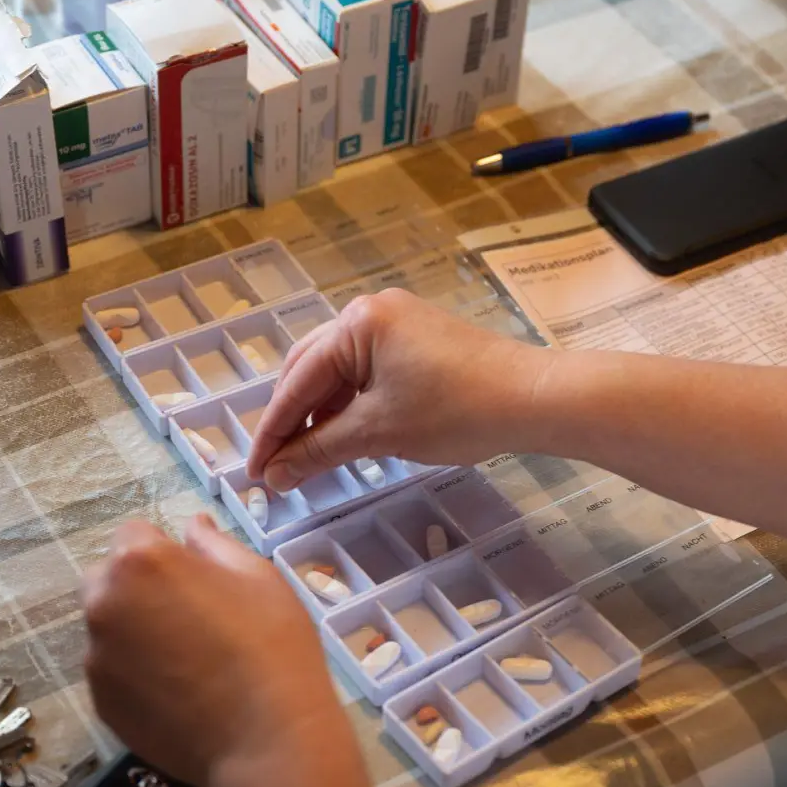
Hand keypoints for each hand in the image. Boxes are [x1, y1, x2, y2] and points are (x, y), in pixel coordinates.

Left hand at [81, 515, 368, 786]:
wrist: (265, 735)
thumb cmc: (271, 645)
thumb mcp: (258, 577)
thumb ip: (215, 545)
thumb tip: (193, 526)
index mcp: (141, 562)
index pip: (133, 532)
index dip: (164, 550)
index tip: (193, 574)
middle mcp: (105, 603)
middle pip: (108, 578)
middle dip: (138, 585)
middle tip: (188, 612)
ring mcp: (97, 656)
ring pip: (109, 626)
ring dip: (135, 629)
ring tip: (187, 656)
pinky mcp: (100, 700)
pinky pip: (112, 670)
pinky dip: (135, 672)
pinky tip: (178, 687)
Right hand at [246, 289, 555, 491]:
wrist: (531, 398)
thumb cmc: (457, 410)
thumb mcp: (378, 433)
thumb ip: (319, 450)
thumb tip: (276, 474)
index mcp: (357, 323)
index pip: (296, 382)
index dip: (272, 432)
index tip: (254, 473)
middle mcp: (371, 312)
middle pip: (310, 369)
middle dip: (290, 420)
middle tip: (275, 467)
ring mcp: (397, 323)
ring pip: (339, 372)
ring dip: (320, 415)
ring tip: (307, 459)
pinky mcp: (418, 340)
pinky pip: (367, 372)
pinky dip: (350, 405)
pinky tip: (344, 437)